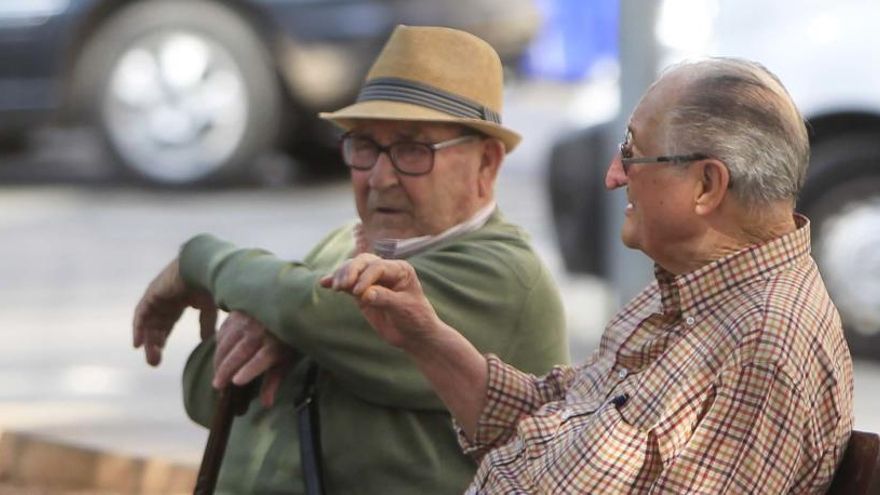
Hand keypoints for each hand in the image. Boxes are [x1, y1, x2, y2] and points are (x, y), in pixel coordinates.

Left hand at [133, 258, 216, 365]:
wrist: (204, 267)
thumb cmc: (211, 283)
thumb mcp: (210, 308)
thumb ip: (206, 323)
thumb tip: (205, 340)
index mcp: (180, 298)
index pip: (168, 320)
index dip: (164, 336)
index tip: (162, 352)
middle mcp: (166, 297)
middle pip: (156, 324)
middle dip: (155, 343)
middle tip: (155, 362)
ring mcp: (158, 295)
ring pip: (148, 322)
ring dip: (148, 341)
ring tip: (152, 359)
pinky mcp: (152, 294)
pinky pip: (141, 315)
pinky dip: (139, 329)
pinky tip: (138, 344)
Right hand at [213, 311, 294, 407]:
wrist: (286, 309)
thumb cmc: (286, 341)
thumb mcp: (285, 362)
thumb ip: (273, 382)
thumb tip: (266, 405)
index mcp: (276, 344)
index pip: (262, 359)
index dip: (249, 370)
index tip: (236, 382)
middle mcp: (261, 331)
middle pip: (241, 352)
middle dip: (227, 369)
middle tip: (217, 386)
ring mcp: (248, 320)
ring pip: (228, 342)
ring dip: (219, 359)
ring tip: (216, 375)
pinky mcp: (237, 314)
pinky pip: (223, 331)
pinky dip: (219, 345)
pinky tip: (218, 356)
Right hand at [320, 253, 441, 348]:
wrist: (415, 335)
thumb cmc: (416, 319)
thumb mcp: (403, 308)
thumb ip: (384, 298)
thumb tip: (364, 294)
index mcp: (400, 269)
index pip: (378, 266)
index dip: (365, 277)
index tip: (358, 294)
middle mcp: (385, 270)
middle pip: (363, 262)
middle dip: (350, 271)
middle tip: (342, 286)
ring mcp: (372, 280)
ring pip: (353, 269)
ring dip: (341, 275)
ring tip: (334, 287)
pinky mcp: (362, 292)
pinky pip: (347, 283)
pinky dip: (336, 281)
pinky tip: (324, 282)